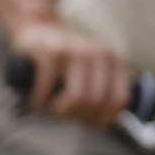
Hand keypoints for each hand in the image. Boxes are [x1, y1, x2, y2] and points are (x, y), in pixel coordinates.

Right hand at [8, 14, 129, 125]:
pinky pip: (46, 90)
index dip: (102, 119)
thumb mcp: (94, 71)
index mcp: (115, 61)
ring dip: (59, 111)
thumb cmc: (68, 62)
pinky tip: (36, 99)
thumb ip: (104, 91)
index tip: (86, 122)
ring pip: (76, 99)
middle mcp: (99, 54)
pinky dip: (38, 101)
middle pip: (95, 103)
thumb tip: (106, 125)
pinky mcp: (50, 54)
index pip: (119, 100)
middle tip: (63, 112)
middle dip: (76, 116)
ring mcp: (75, 52)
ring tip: (51, 106)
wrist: (41, 28)